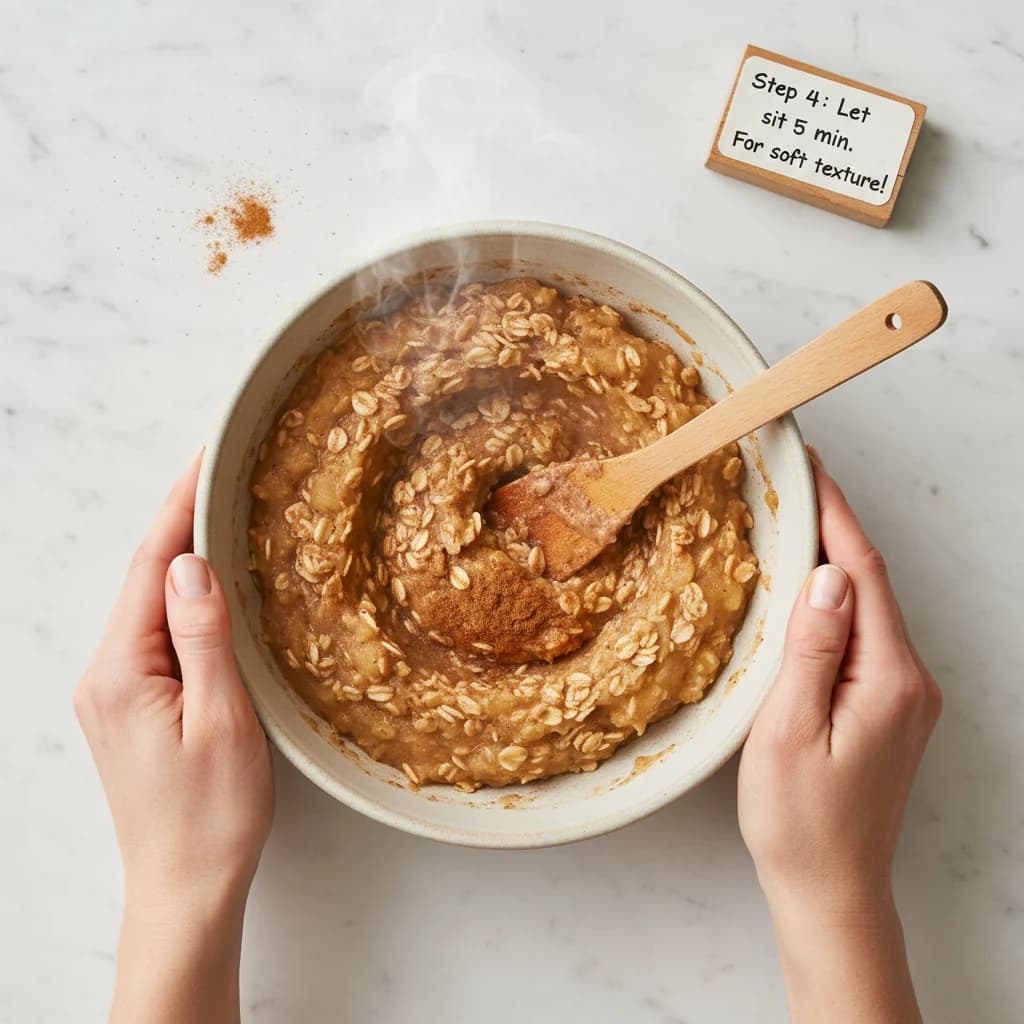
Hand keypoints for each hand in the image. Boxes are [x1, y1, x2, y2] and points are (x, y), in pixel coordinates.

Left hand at [75, 452, 273, 1023]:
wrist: (184, 889)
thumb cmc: (211, 816)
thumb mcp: (223, 721)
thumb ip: (203, 638)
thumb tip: (191, 565)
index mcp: (121, 673)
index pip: (152, 569)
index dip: (179, 508)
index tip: (204, 459)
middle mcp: (103, 676)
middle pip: (143, 580)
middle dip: (180, 523)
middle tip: (221, 475)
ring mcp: (112, 693)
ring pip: (148, 607)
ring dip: (182, 561)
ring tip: (220, 516)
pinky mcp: (129, 708)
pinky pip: (152, 635)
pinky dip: (180, 601)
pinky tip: (206, 588)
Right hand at [738, 450, 940, 1023]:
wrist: (831, 888)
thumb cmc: (800, 821)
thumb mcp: (789, 731)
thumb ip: (812, 649)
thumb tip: (825, 575)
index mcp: (888, 679)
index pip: (862, 574)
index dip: (836, 514)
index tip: (810, 466)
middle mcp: (910, 679)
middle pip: (871, 583)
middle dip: (834, 527)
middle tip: (793, 481)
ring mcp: (905, 694)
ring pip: (868, 606)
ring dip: (833, 561)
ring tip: (792, 521)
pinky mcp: (890, 707)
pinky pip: (865, 635)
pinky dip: (836, 600)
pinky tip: (807, 589)